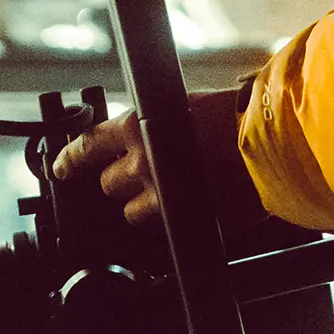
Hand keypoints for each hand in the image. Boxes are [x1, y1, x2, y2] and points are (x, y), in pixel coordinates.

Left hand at [49, 88, 260, 230]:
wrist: (273, 144)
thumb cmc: (239, 118)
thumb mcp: (189, 106)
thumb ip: (160, 124)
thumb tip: (149, 136)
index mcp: (138, 125)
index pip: (87, 145)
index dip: (69, 160)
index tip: (60, 169)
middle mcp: (140, 160)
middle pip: (107, 184)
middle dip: (121, 183)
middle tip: (145, 178)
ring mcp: (157, 193)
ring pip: (129, 211)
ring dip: (143, 206)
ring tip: (170, 194)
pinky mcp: (177, 219)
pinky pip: (157, 228)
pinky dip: (166, 222)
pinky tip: (184, 209)